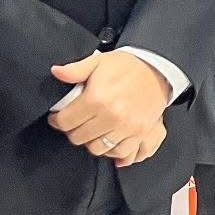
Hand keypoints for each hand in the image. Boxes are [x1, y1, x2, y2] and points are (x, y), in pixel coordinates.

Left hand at [48, 51, 170, 160]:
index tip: (58, 117)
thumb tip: (56, 72)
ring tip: (91, 131)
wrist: (158, 69)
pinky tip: (108, 142)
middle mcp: (112, 116)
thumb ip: (75, 70)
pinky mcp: (140, 133)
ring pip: (97, 148)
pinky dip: (113, 151)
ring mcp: (127, 127)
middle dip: (72, 131)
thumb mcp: (98, 62)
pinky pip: (121, 152)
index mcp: (97, 98)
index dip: (56, 120)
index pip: (65, 122)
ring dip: (91, 141)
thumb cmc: (127, 66)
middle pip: (79, 138)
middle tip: (75, 123)